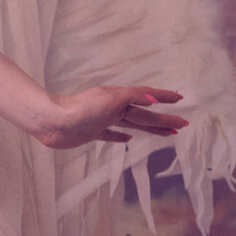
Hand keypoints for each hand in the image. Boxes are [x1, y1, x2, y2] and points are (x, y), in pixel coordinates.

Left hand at [37, 86, 187, 149]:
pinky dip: (122, 137)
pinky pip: (111, 135)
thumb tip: (153, 99)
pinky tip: (129, 139)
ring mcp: (103, 120)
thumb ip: (132, 97)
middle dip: (164, 120)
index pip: (147, 96)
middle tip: (183, 125)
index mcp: (120, 98)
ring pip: (132, 124)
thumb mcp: (111, 98)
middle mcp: (113, 108)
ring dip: (150, 128)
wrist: (53, 122)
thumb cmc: (81, 108)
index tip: (180, 99)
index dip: (163, 97)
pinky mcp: (91, 132)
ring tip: (167, 133)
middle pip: (144, 115)